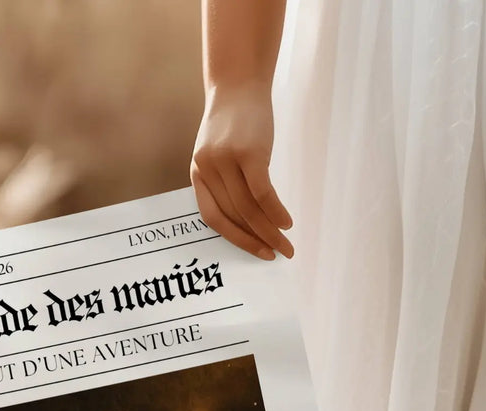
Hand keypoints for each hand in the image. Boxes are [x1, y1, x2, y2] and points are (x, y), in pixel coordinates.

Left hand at [191, 84, 292, 259]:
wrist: (239, 82)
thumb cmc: (235, 122)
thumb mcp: (222, 154)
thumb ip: (228, 183)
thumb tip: (250, 221)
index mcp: (198, 174)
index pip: (213, 218)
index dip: (236, 239)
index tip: (257, 252)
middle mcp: (208, 169)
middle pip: (234, 216)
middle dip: (258, 240)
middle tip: (279, 253)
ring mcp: (227, 161)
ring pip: (248, 208)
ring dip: (269, 231)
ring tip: (286, 244)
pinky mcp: (248, 152)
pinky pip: (262, 192)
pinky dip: (275, 211)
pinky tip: (286, 222)